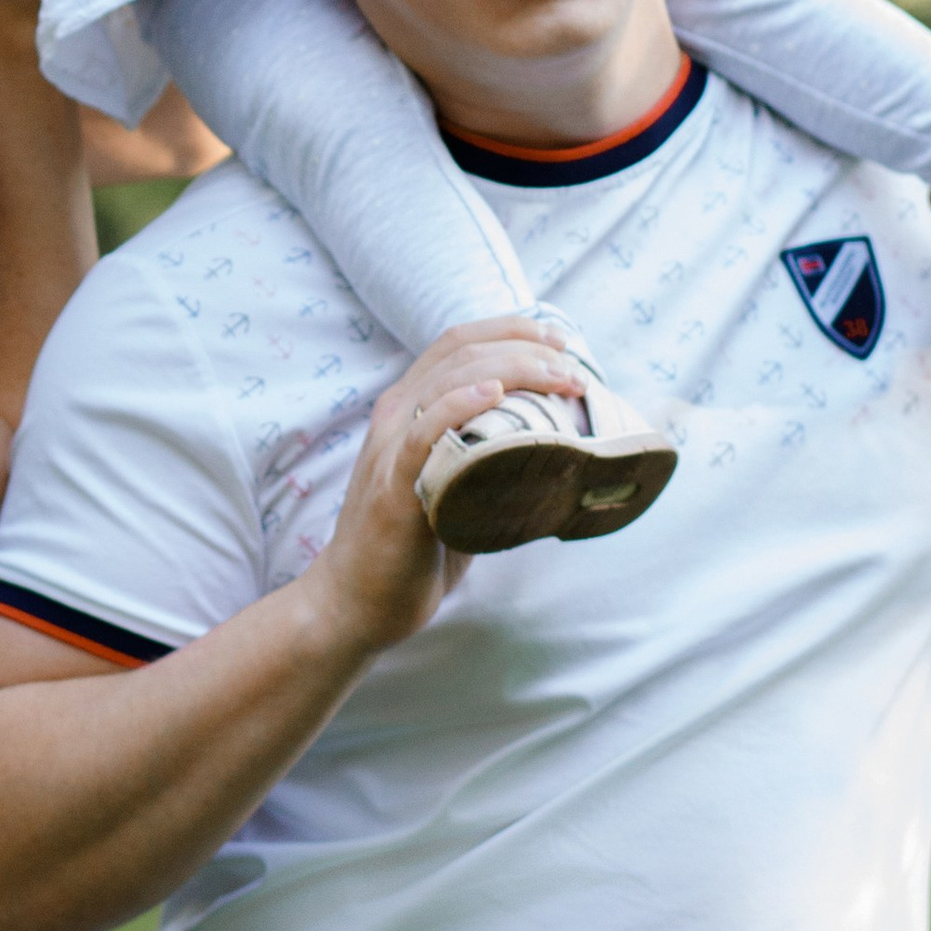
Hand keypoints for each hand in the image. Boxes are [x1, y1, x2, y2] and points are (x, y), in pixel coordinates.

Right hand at [302, 318, 585, 659]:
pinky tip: (492, 394)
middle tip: (575, 365)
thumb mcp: (455, 486)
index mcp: (408, 407)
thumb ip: (487, 459)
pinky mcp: (392, 488)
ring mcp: (390, 448)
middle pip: (460, 351)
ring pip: (447, 380)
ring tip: (558, 378)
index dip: (511, 328)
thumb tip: (560, 452)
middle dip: (525, 346)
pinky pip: (421, 435)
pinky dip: (456, 405)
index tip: (561, 339)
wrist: (355, 602)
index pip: (458, 341)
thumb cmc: (413, 549)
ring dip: (512, 369)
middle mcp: (396, 415)